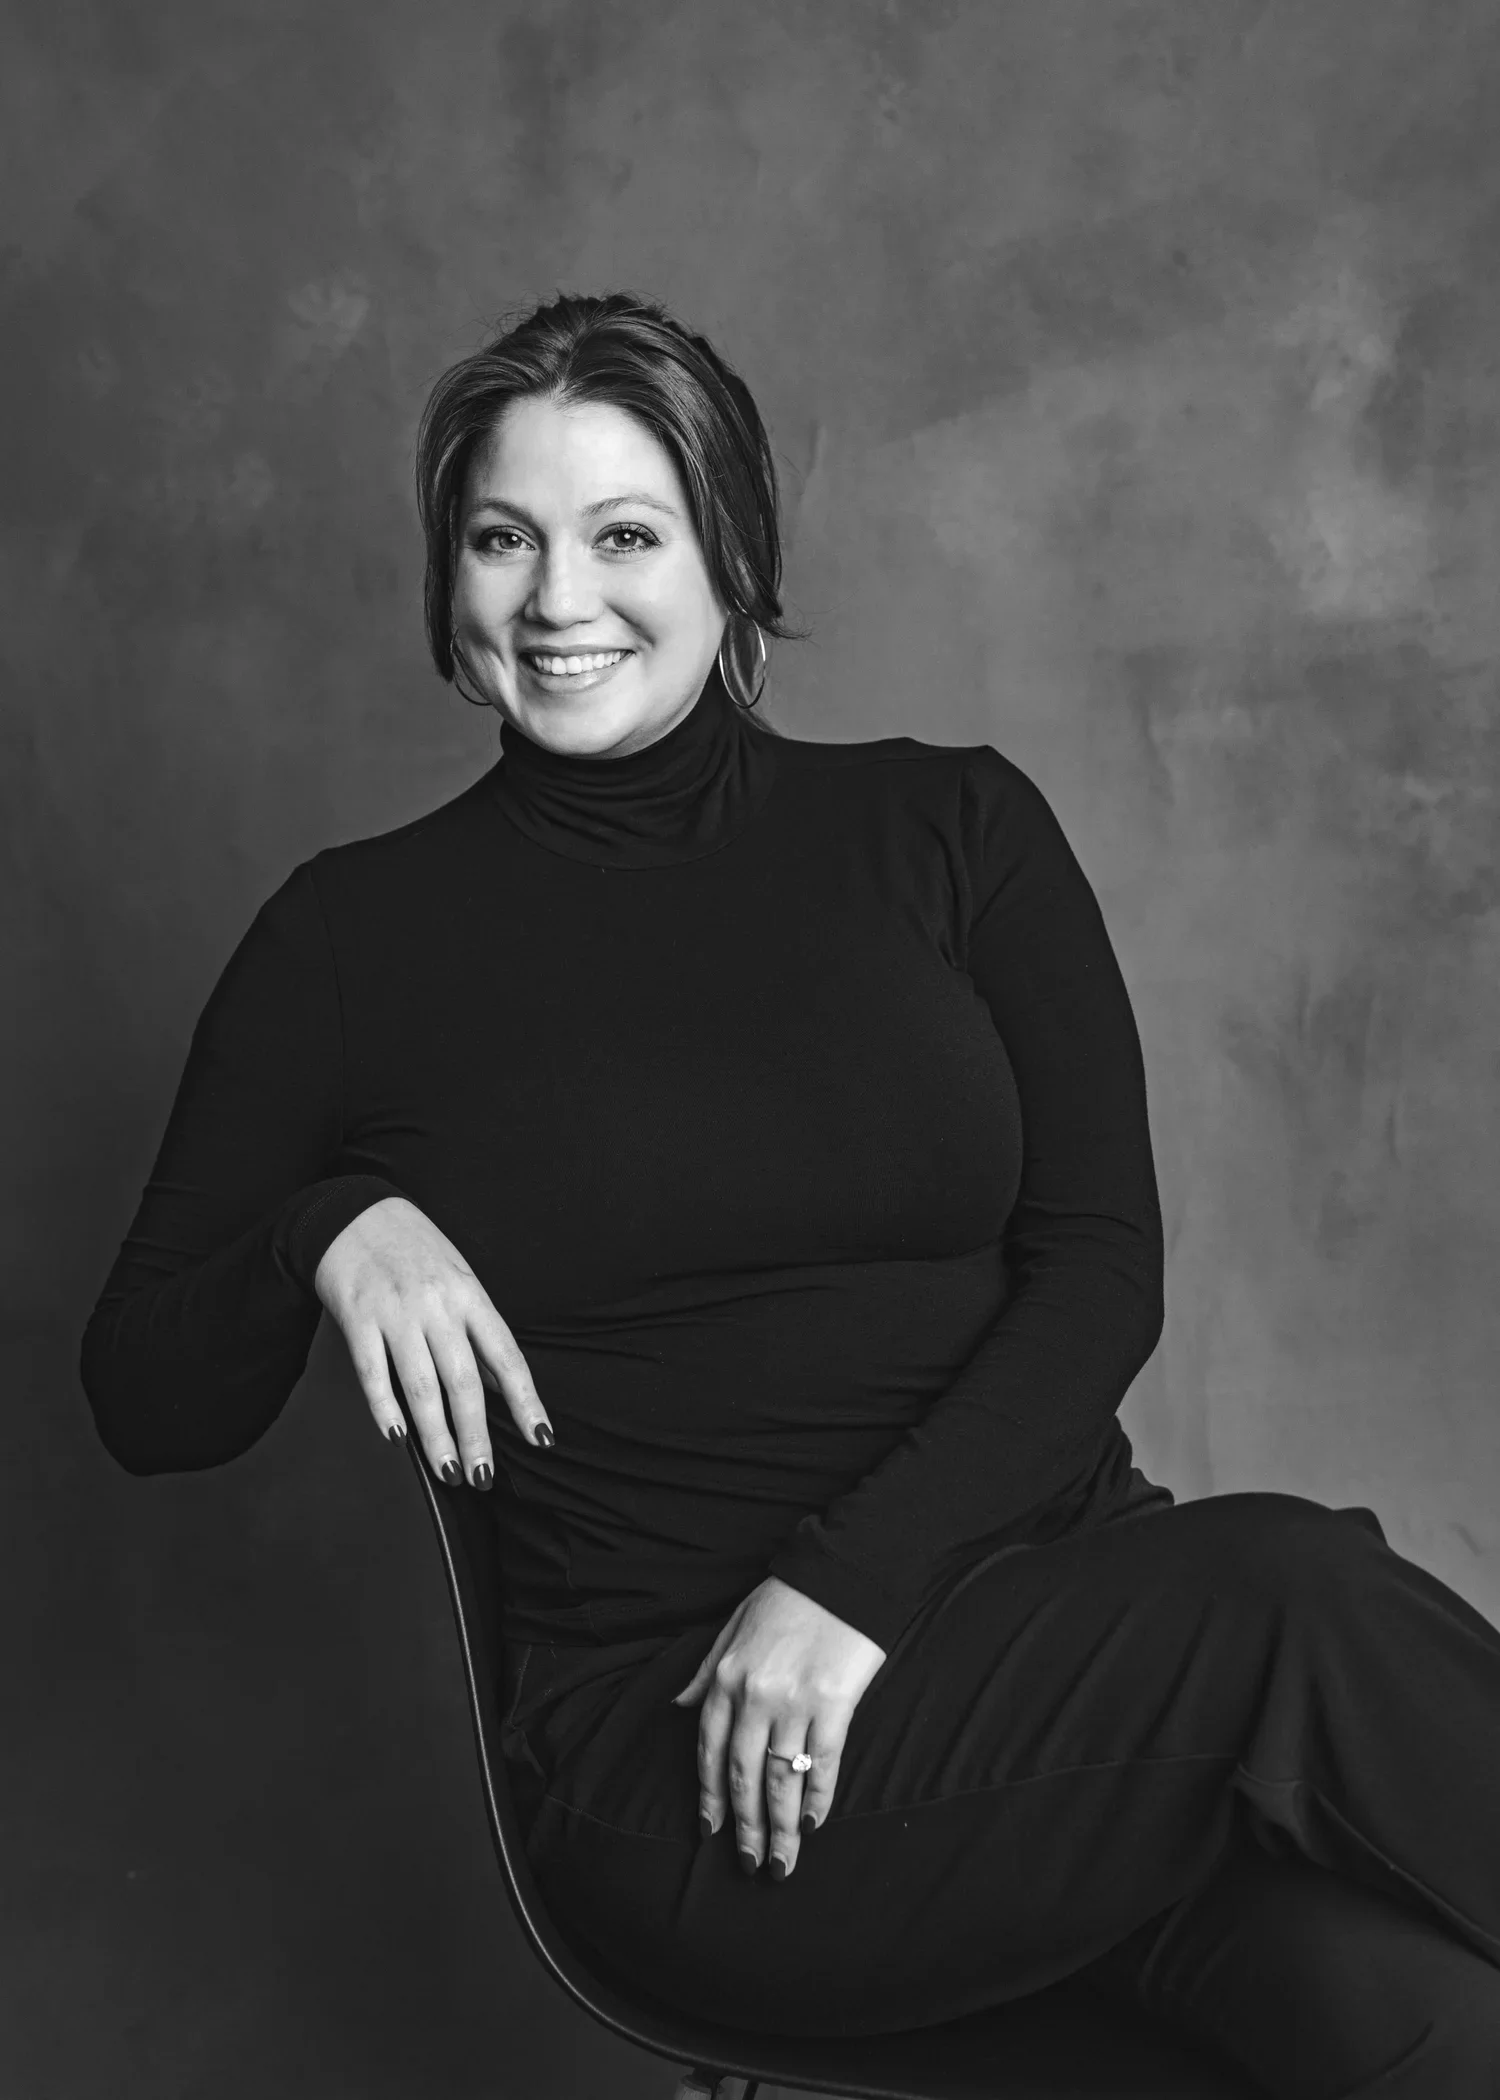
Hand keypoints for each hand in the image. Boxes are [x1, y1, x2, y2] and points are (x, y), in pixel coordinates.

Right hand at [314, 1195, 552, 1485]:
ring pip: (421, 1386)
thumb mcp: (459, 1280)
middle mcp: (437, 1305)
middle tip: (482, 1476)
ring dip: (436, 1436)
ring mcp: (396, 1312)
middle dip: (476, 1435)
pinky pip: (373, 1372)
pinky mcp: (358, 1317)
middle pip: (464, 1382)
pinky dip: (385, 1409)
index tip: (542, 1438)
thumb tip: (499, 1388)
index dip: (526, 1401)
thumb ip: (476, 1333)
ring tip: (449, 1471)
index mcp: (470, 1295)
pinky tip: (397, 1438)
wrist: (355, 1213)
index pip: (507, 1357)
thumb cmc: (415, 1250)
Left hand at [672, 1576, 885, 1881]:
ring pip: (781, 1779)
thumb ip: (705, 1671)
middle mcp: (754, 1695)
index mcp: (726, 1677)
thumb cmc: (790, 1596)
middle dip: (744, 1827)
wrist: (843, 1571)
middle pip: (744, 1776)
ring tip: (780, 1863)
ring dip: (779, 1828)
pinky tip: (812, 1824)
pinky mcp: (834, 1704)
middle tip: (749, 1865)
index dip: (710, 1796)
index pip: (709, 1751)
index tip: (711, 1832)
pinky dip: (818, 1798)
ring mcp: (795, 1702)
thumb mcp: (734, 1625)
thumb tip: (678, 1705)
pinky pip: (823, 1763)